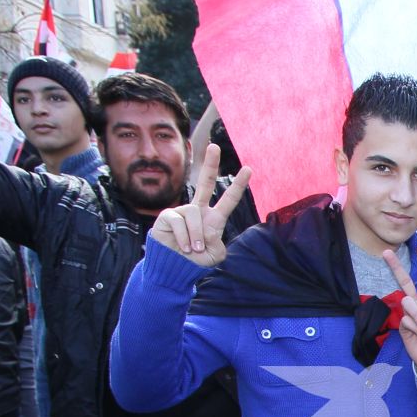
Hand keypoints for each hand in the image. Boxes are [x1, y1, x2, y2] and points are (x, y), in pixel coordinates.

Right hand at [150, 145, 249, 267]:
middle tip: (214, 146)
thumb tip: (207, 232)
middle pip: (205, 183)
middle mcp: (198, 211)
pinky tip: (183, 247)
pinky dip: (184, 237)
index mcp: (214, 219)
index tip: (249, 169)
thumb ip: (218, 244)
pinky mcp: (167, 216)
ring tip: (193, 249)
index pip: (228, 200)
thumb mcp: (214, 255)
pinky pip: (179, 221)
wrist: (175, 270)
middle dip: (210, 164)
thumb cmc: (195, 263)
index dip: (238, 185)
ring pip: (193, 213)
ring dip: (195, 235)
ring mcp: (182, 212)